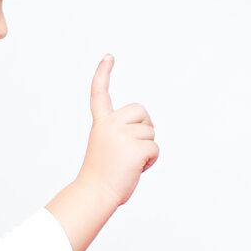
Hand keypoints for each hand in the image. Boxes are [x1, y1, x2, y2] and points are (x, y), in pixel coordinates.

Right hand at [74, 55, 159, 209]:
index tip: (109, 57)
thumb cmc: (102, 174)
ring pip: (150, 132)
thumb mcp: (108, 146)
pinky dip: (151, 160)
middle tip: (132, 147)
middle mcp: (110, 125)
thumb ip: (122, 133)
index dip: (103, 74)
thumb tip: (146, 133)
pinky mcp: (135, 148)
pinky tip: (136, 168)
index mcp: (101, 123)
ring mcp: (122, 135)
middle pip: (141, 111)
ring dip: (146, 148)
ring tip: (128, 162)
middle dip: (144, 126)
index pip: (100, 93)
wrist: (95, 193)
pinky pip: (155, 148)